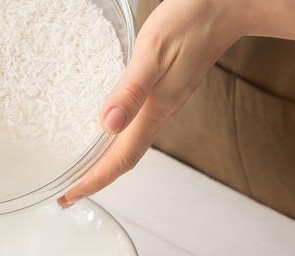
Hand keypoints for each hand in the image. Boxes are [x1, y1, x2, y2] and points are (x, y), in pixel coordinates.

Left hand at [58, 0, 254, 207]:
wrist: (228, 7)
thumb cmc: (192, 23)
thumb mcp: (153, 53)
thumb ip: (131, 91)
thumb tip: (108, 126)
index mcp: (155, 110)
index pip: (120, 159)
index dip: (94, 181)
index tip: (68, 197)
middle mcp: (159, 113)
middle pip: (123, 159)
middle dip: (94, 179)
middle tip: (66, 194)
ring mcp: (163, 103)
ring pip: (129, 144)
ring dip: (103, 161)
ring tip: (79, 170)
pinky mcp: (164, 91)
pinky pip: (136, 125)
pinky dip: (114, 138)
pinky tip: (103, 131)